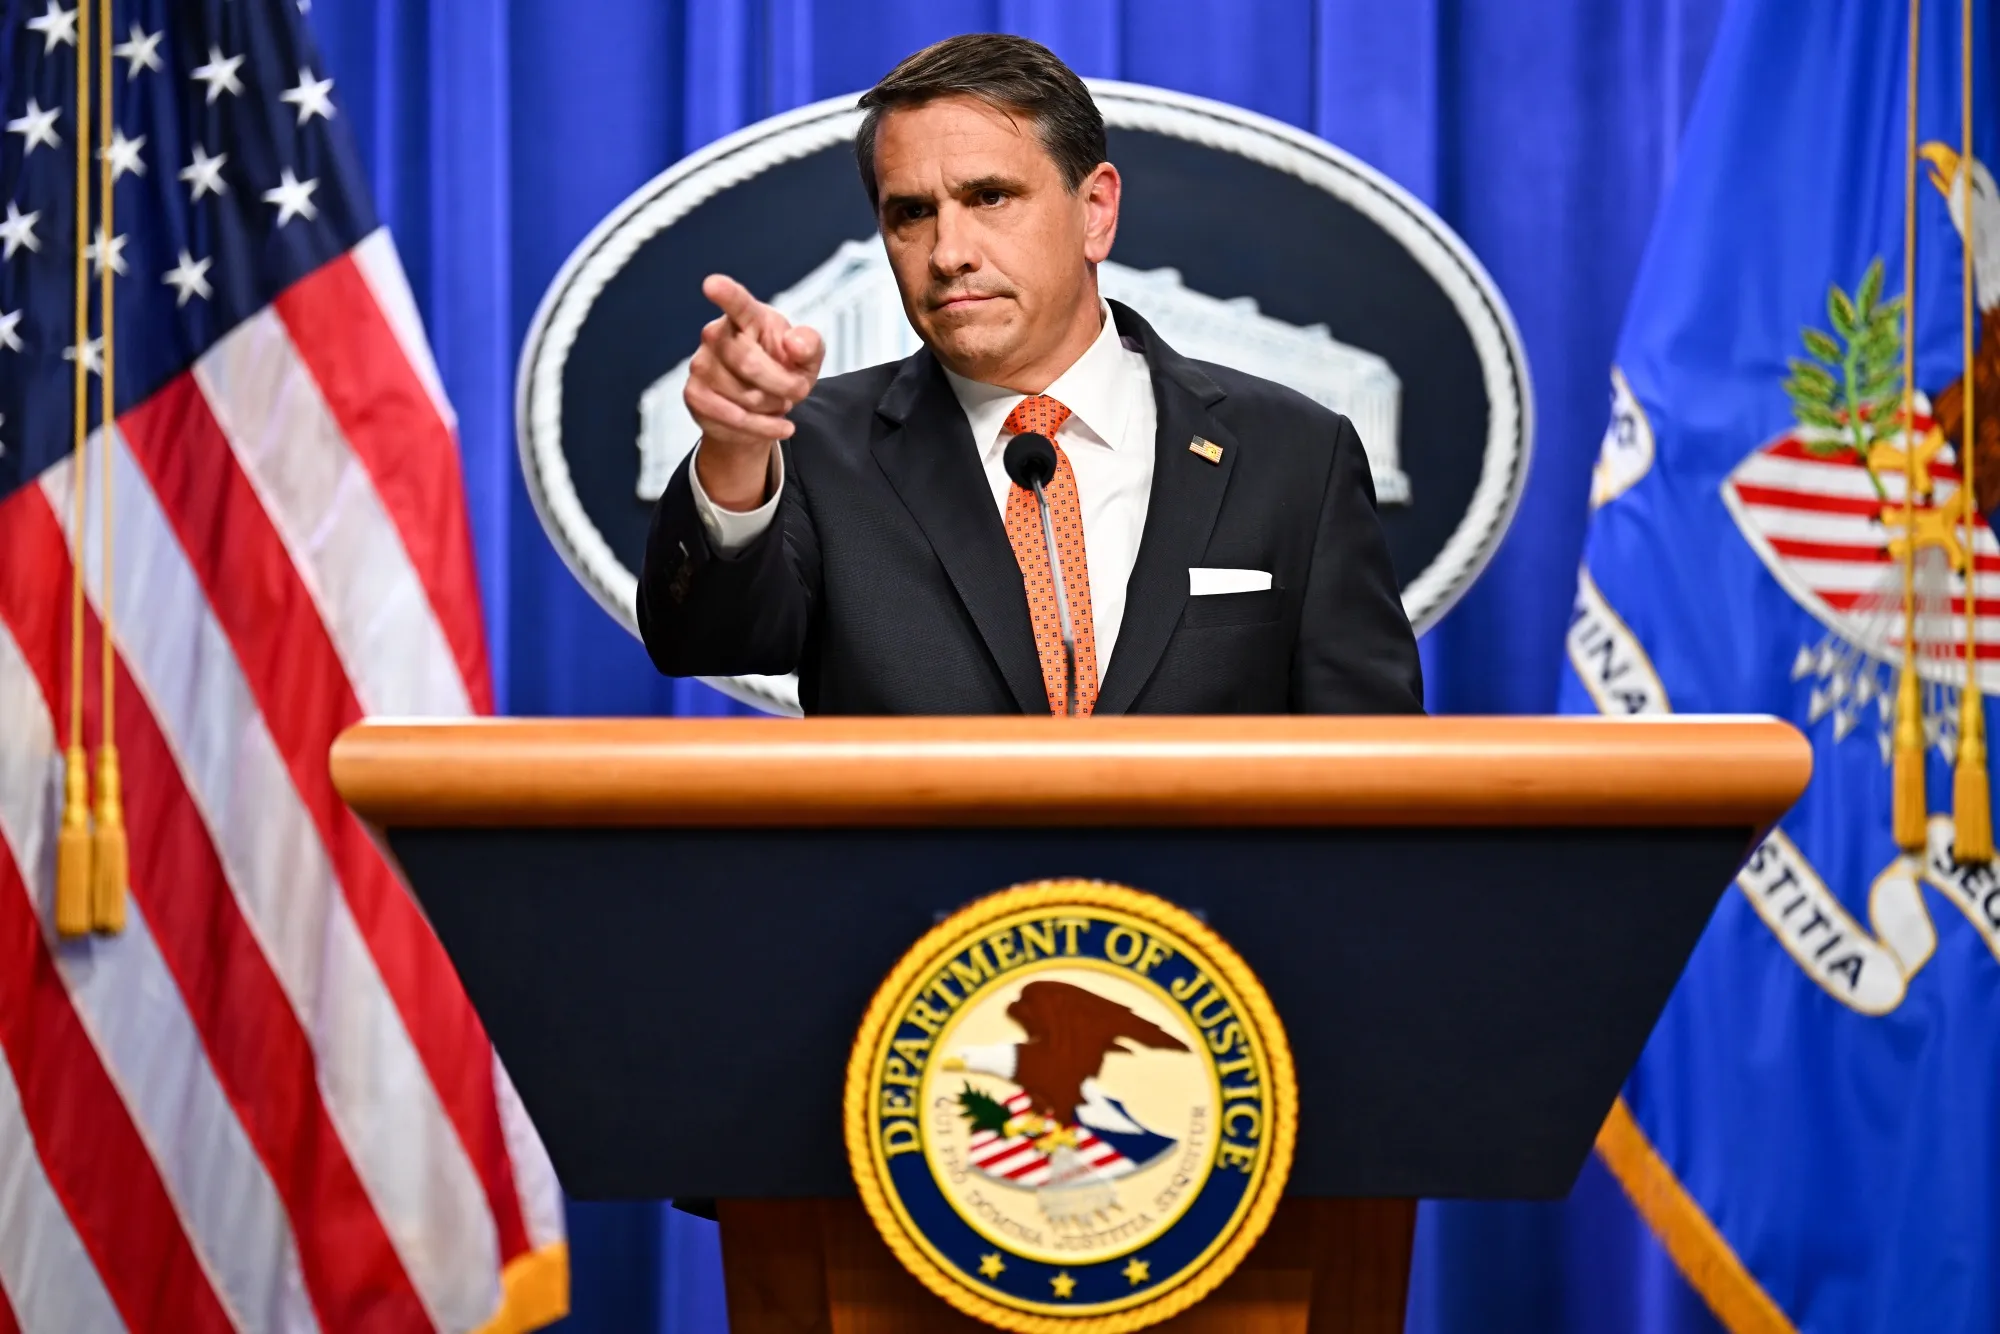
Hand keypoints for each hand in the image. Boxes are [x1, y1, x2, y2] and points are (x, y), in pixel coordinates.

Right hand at [686, 274, 824, 510]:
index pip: (737, 304)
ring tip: (777, 401)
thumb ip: (809, 345)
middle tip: (798, 390)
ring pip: (745, 396)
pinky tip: (779, 425)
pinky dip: (764, 427)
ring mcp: (701, 365)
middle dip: (783, 385)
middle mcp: (716, 334)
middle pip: (749, 364)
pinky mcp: (695, 395)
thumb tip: (794, 344)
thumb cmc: (783, 371)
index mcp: (748, 316)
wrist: (762, 409)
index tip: (713, 284)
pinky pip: (734, 418)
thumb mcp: (807, 358)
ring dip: (773, 406)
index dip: (725, 294)